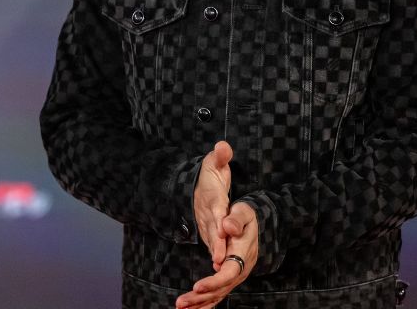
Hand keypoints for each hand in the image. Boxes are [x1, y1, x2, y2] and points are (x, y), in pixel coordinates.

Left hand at [176, 201, 258, 308]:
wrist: (247, 222)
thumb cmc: (243, 216)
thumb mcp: (242, 211)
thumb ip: (236, 219)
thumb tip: (227, 227)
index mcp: (244, 254)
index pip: (229, 273)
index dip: (214, 282)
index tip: (197, 287)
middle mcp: (241, 269)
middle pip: (221, 288)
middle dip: (200, 298)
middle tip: (180, 303)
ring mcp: (235, 276)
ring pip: (217, 294)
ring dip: (199, 303)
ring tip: (181, 308)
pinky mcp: (228, 278)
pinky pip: (216, 293)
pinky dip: (204, 302)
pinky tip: (191, 308)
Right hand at [192, 140, 233, 268]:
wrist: (192, 187)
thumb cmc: (209, 175)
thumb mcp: (214, 162)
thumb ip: (220, 156)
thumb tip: (223, 147)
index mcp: (212, 197)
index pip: (216, 209)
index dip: (219, 220)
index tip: (222, 231)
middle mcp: (208, 213)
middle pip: (212, 230)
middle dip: (216, 244)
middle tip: (220, 258)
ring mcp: (206, 224)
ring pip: (211, 241)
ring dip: (215, 254)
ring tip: (220, 268)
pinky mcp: (208, 232)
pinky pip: (211, 245)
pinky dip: (214, 256)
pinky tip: (219, 269)